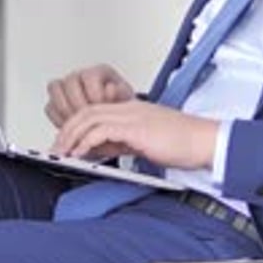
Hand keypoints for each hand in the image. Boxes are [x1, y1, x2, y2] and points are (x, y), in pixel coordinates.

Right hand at [45, 64, 134, 127]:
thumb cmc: (119, 108)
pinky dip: (58, 118)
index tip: (100, 108)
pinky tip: (71, 128)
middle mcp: (80, 76)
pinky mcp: (56, 102)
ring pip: (54, 90)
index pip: (89, 76)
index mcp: (99, 72)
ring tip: (77, 123)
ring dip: (65, 110)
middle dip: (78, 104)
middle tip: (87, 119)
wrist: (113, 121)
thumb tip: (110, 89)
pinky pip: (49, 107)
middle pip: (69, 82)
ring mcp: (66, 87)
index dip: (94, 94)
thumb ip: (120, 94)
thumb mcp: (126, 100)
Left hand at [50, 98, 218, 169]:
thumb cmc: (184, 144)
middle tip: (56, 149)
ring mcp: (133, 116)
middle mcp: (129, 108)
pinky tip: (80, 154)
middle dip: (67, 130)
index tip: (65, 144)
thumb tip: (100, 151)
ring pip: (90, 118)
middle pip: (87, 111)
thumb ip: (122, 142)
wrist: (205, 142)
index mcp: (131, 110)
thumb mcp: (146, 142)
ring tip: (62, 152)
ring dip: (72, 136)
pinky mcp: (136, 127)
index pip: (94, 111)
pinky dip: (86, 142)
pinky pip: (102, 130)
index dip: (75, 126)